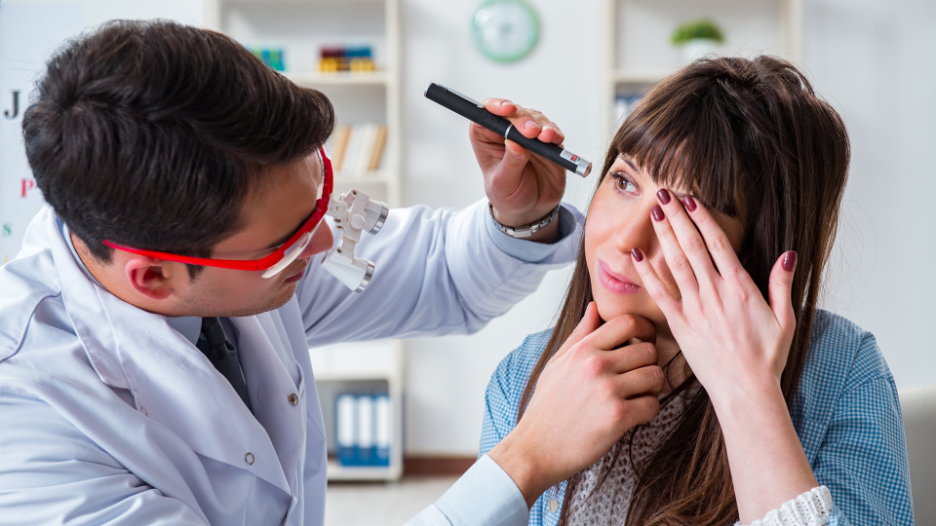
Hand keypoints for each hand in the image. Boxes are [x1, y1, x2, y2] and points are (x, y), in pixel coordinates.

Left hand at [470, 98, 565, 240]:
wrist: (530, 209)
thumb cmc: (508, 196)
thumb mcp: (503, 184)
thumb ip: (510, 164)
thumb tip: (515, 143)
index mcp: (487, 138)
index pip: (486, 115)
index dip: (495, 107)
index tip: (507, 110)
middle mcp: (506, 132)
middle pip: (514, 113)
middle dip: (524, 119)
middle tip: (531, 132)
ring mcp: (528, 135)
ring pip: (535, 118)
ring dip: (542, 125)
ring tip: (546, 137)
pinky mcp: (547, 141)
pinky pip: (552, 131)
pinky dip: (555, 134)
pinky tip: (555, 140)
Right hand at [488, 303, 663, 506]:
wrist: (536, 448)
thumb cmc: (547, 407)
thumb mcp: (557, 364)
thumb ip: (580, 335)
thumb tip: (595, 308)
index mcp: (583, 350)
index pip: (628, 322)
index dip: (644, 330)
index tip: (643, 344)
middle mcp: (596, 365)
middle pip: (649, 350)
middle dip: (648, 364)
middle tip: (638, 379)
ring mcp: (608, 390)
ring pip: (656, 376)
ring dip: (652, 389)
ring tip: (636, 397)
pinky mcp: (617, 417)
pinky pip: (653, 405)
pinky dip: (648, 411)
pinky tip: (633, 416)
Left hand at [631, 191, 797, 405]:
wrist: (745, 391)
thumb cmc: (766, 358)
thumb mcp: (785, 319)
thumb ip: (782, 285)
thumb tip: (788, 255)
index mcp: (741, 289)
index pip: (719, 244)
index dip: (703, 219)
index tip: (691, 199)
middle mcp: (716, 294)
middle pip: (693, 247)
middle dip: (678, 218)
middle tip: (664, 194)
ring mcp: (696, 309)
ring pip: (675, 264)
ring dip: (663, 237)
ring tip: (653, 213)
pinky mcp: (680, 326)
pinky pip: (660, 294)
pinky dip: (647, 274)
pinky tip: (637, 256)